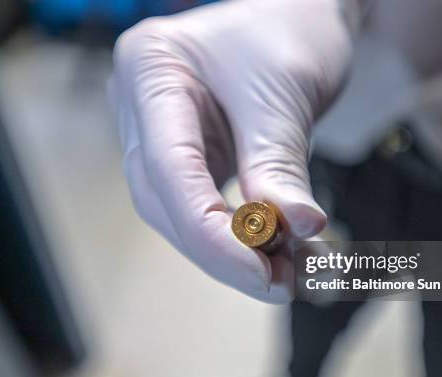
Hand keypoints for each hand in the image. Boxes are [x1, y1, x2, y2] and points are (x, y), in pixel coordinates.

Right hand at [109, 0, 354, 302]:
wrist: (300, 13)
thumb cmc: (289, 29)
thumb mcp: (284, 93)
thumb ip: (279, 164)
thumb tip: (297, 229)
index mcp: (150, 69)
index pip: (167, 168)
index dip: (210, 232)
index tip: (261, 273)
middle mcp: (141, 105)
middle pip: (166, 200)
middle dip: (222, 251)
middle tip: (279, 284)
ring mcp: (159, 132)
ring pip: (181, 211)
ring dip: (232, 251)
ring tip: (288, 273)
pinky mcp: (188, 154)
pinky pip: (203, 204)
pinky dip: (239, 235)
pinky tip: (276, 252)